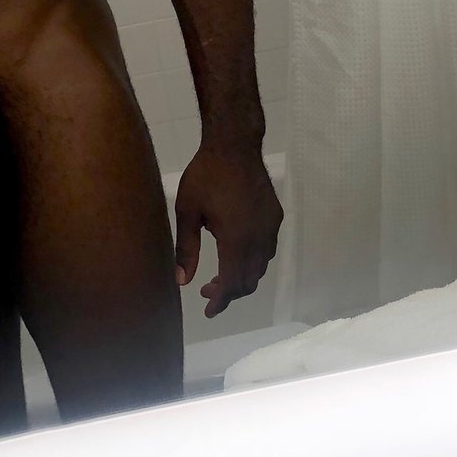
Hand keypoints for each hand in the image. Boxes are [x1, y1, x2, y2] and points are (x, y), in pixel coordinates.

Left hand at [174, 141, 282, 318]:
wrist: (234, 145)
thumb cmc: (205, 175)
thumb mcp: (187, 211)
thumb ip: (185, 249)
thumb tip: (182, 282)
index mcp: (236, 240)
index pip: (232, 284)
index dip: (220, 302)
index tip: (208, 311)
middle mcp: (259, 238)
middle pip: (249, 280)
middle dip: (229, 292)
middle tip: (206, 292)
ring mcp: (270, 227)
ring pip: (260, 266)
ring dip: (241, 276)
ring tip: (219, 274)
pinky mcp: (275, 216)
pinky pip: (267, 249)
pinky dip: (252, 260)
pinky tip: (235, 252)